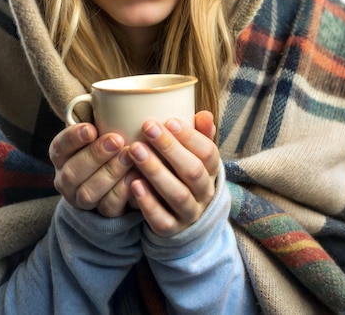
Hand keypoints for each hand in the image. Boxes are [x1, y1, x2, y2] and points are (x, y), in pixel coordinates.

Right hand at [49, 123, 136, 216]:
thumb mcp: (99, 127)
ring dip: (110, 173)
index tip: (91, 128)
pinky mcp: (100, 215)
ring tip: (129, 156)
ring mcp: (81, 199)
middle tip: (117, 139)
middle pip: (74, 172)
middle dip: (96, 155)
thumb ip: (100, 114)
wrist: (115, 180)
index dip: (73, 138)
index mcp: (61, 155)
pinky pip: (109, 208)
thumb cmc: (107, 143)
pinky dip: (123, 193)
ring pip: (89, 192)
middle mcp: (65, 179)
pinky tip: (136, 177)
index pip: (59, 146)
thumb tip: (108, 95)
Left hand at [127, 111, 219, 236]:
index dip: (190, 136)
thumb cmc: (182, 173)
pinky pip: (162, 219)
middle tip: (148, 127)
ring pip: (177, 194)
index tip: (168, 119)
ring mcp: (189, 213)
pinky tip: (133, 183)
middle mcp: (204, 193)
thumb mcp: (192, 154)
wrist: (181, 217)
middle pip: (193, 171)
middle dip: (170, 148)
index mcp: (211, 171)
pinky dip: (148, 202)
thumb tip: (204, 114)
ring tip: (135, 150)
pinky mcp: (171, 229)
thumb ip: (198, 134)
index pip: (208, 153)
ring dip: (156, 171)